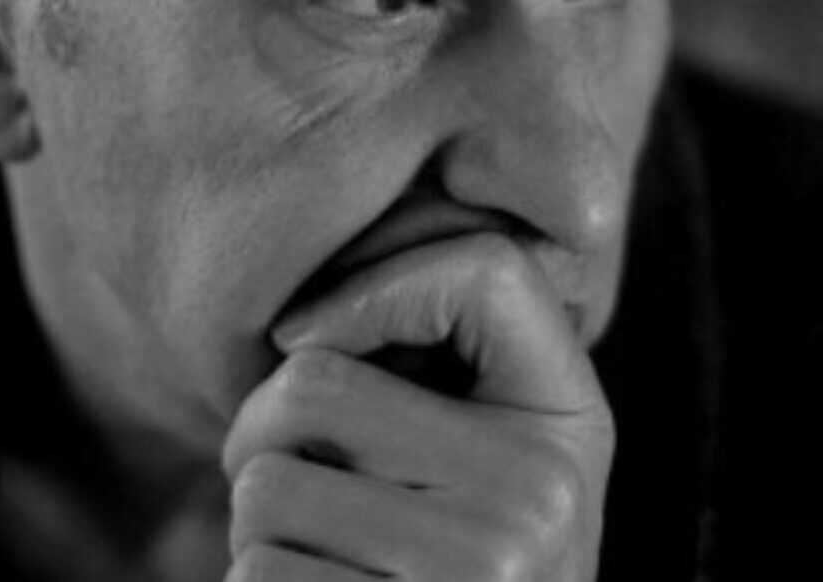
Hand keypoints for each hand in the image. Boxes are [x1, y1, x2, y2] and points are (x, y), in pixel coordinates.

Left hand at [222, 233, 614, 580]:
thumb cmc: (468, 572)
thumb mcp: (503, 469)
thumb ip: (453, 382)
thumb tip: (298, 325)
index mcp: (569, 426)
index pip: (484, 272)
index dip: (372, 288)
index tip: (311, 340)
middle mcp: (536, 492)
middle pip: (315, 382)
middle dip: (264, 429)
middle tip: (293, 481)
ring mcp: (471, 569)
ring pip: (263, 483)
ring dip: (256, 526)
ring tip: (323, 561)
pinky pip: (253, 574)